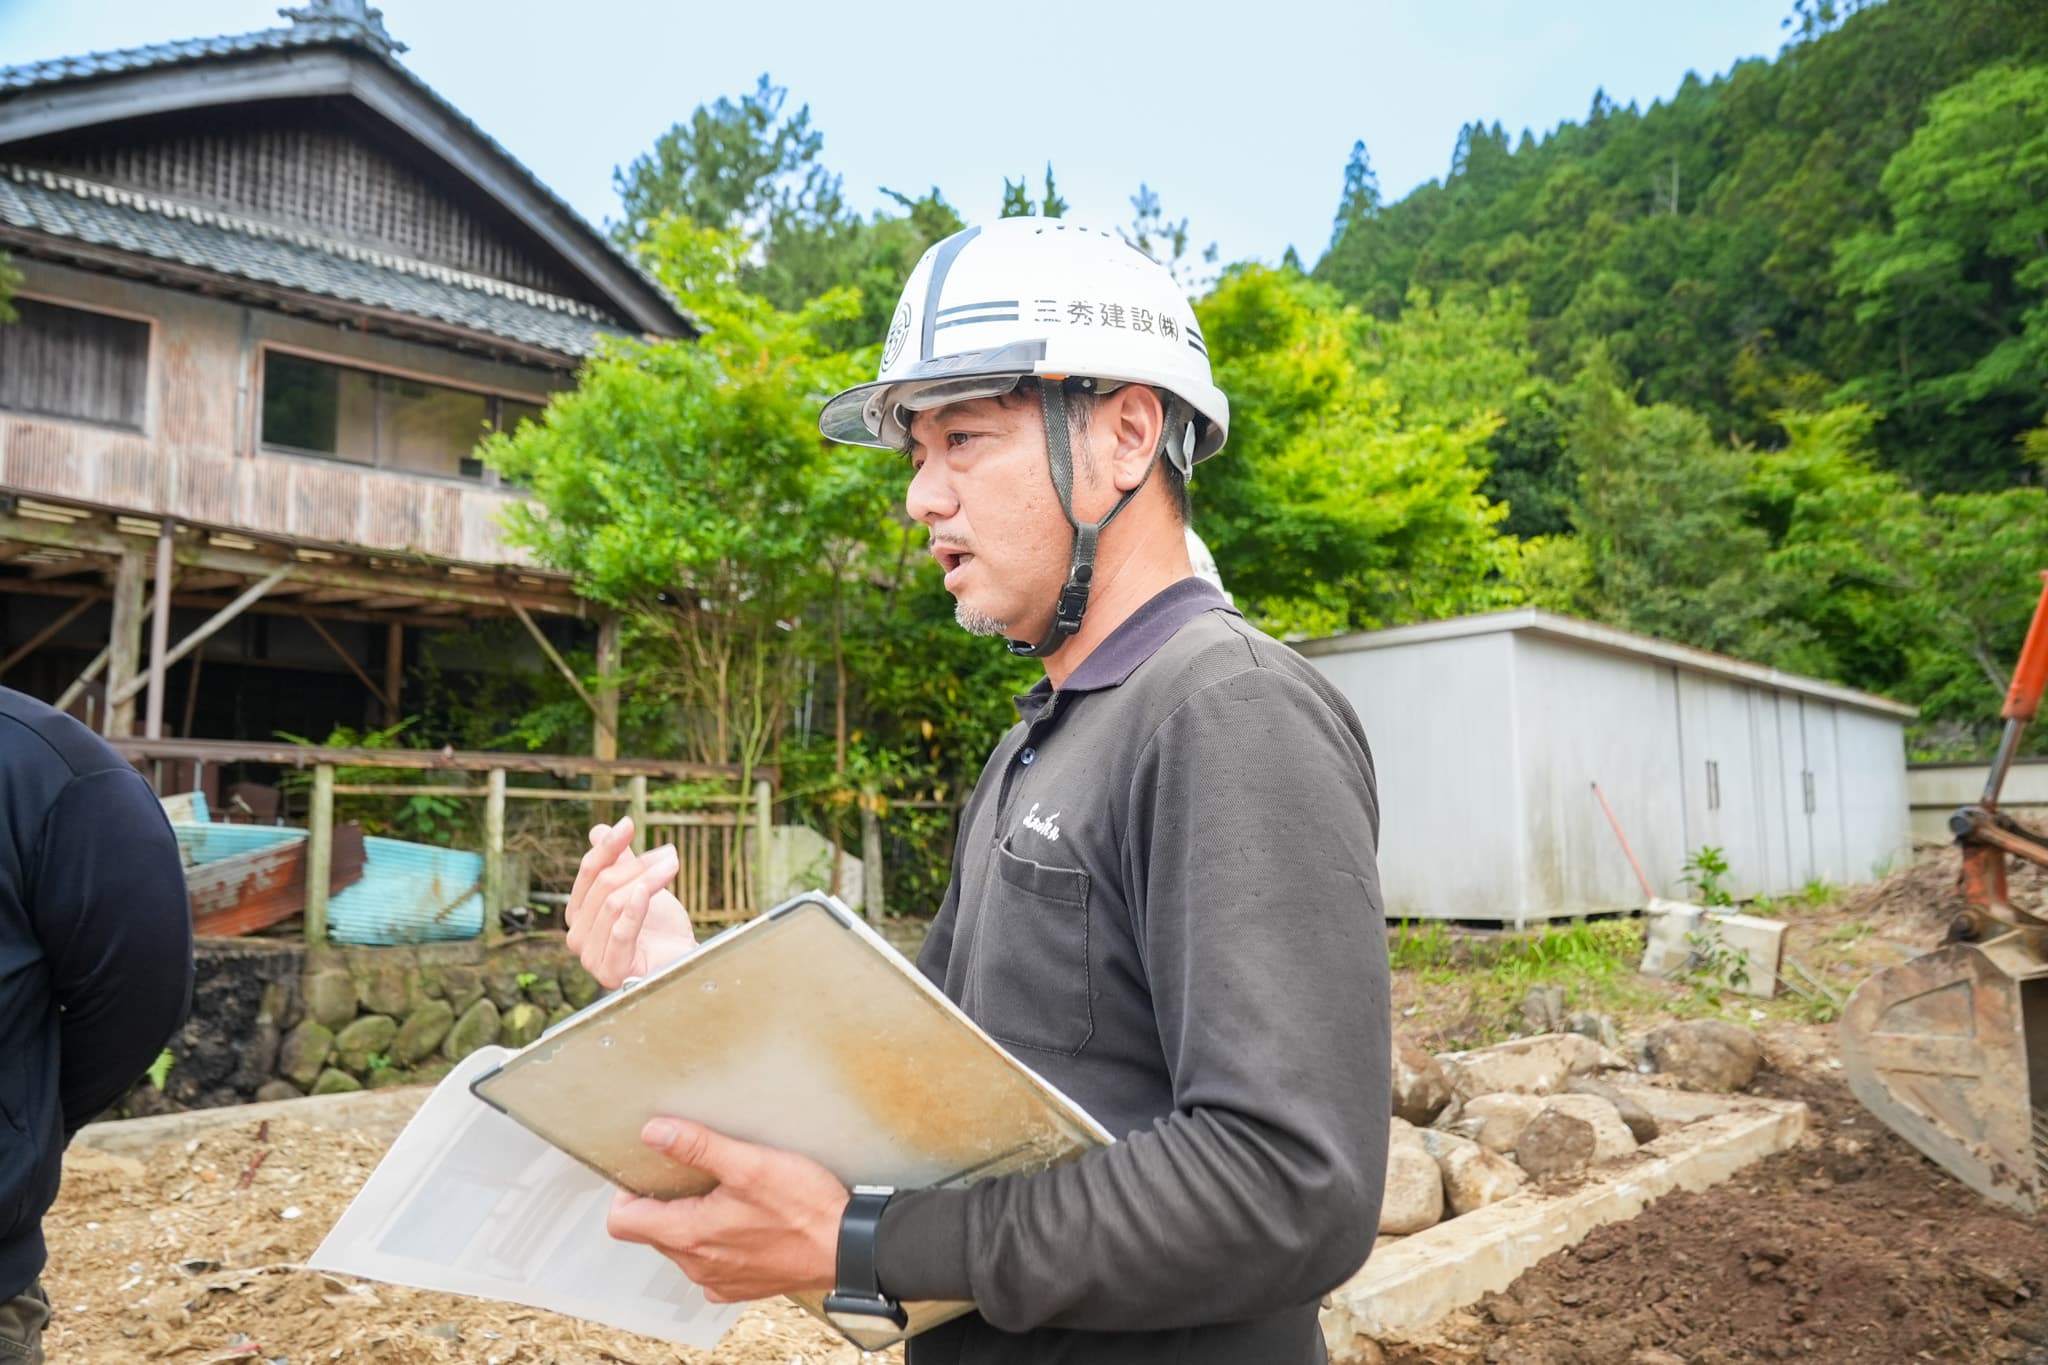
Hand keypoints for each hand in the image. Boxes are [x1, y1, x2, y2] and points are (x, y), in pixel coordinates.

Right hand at [564, 818, 696, 988]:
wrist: (682, 962)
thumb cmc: (660, 929)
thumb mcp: (639, 887)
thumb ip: (618, 862)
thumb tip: (598, 829)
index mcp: (579, 914)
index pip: (589, 872)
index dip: (608, 846)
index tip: (629, 824)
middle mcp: (578, 936)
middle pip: (604, 886)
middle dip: (638, 865)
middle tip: (669, 854)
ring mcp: (591, 957)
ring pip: (615, 904)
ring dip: (647, 881)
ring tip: (672, 866)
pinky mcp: (611, 972)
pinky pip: (620, 933)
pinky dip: (633, 910)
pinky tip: (644, 892)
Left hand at [607, 1118, 849, 1303]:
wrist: (847, 1246)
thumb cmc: (804, 1208)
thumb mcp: (751, 1164)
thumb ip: (698, 1146)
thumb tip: (654, 1132)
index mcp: (689, 1234)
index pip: (623, 1222)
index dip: (628, 1193)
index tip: (652, 1171)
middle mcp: (696, 1264)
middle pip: (653, 1232)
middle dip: (665, 1202)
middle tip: (698, 1175)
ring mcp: (717, 1279)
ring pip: (682, 1247)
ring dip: (693, 1221)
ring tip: (727, 1196)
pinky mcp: (740, 1286)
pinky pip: (710, 1263)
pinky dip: (717, 1242)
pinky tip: (745, 1222)